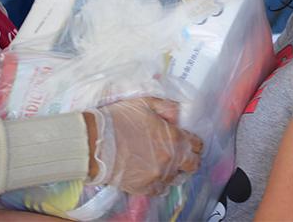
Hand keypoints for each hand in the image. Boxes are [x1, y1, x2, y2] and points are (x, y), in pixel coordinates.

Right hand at [83, 98, 202, 195]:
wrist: (95, 142)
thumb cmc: (118, 120)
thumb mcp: (145, 103)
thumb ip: (167, 107)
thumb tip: (179, 113)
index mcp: (175, 138)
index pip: (197, 144)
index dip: (193, 141)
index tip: (187, 140)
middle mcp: (171, 160)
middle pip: (192, 164)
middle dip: (189, 158)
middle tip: (180, 154)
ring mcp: (158, 176)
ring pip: (176, 177)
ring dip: (172, 170)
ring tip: (160, 162)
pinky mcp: (144, 188)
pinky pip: (160, 189)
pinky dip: (158, 182)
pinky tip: (151, 173)